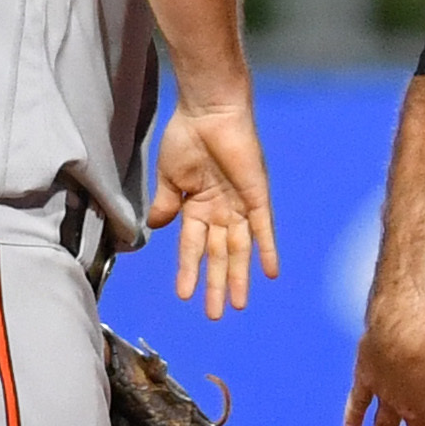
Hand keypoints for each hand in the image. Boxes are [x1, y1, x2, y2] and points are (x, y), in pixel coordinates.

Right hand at [146, 97, 278, 318]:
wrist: (207, 110)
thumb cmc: (185, 138)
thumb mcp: (169, 177)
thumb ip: (166, 205)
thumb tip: (156, 229)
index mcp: (197, 208)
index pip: (192, 248)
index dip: (189, 271)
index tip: (184, 295)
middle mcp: (220, 211)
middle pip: (219, 256)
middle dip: (217, 285)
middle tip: (216, 315)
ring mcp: (240, 204)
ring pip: (240, 249)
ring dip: (239, 276)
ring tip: (237, 304)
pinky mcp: (257, 195)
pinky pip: (263, 227)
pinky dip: (266, 249)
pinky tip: (269, 272)